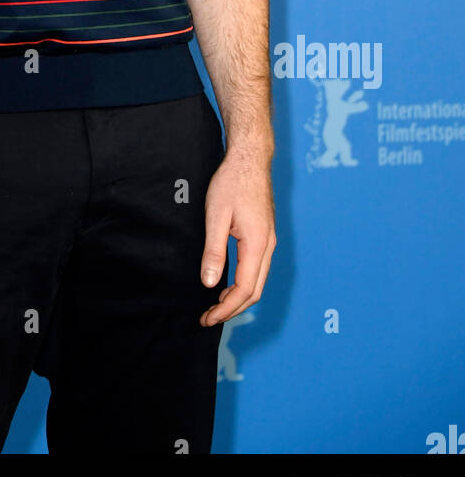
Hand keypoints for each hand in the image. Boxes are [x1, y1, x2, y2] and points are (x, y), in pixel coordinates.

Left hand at [198, 148, 275, 325]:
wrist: (250, 158)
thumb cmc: (232, 182)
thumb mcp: (216, 216)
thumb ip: (214, 251)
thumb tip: (210, 283)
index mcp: (258, 244)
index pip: (245, 290)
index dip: (226, 309)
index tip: (207, 318)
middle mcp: (268, 246)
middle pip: (255, 291)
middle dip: (232, 309)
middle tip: (208, 317)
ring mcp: (269, 240)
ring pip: (258, 281)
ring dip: (238, 297)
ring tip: (215, 304)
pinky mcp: (265, 235)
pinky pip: (257, 268)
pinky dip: (244, 283)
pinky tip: (228, 282)